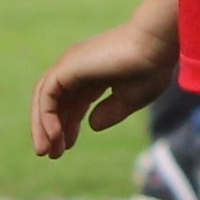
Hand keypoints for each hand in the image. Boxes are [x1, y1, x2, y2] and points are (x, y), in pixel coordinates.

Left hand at [28, 0, 178, 157]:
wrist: (156, 45)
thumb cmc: (151, 68)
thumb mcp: (131, 98)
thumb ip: (110, 113)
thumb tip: (91, 126)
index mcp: (94, 74)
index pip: (72, 102)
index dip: (68, 125)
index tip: (67, 147)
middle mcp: (77, 67)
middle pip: (55, 102)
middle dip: (52, 128)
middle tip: (51, 154)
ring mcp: (70, 65)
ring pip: (45, 99)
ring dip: (43, 126)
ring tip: (47, 151)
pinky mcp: (67, 67)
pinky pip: (47, 96)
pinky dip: (46, 117)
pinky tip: (55, 136)